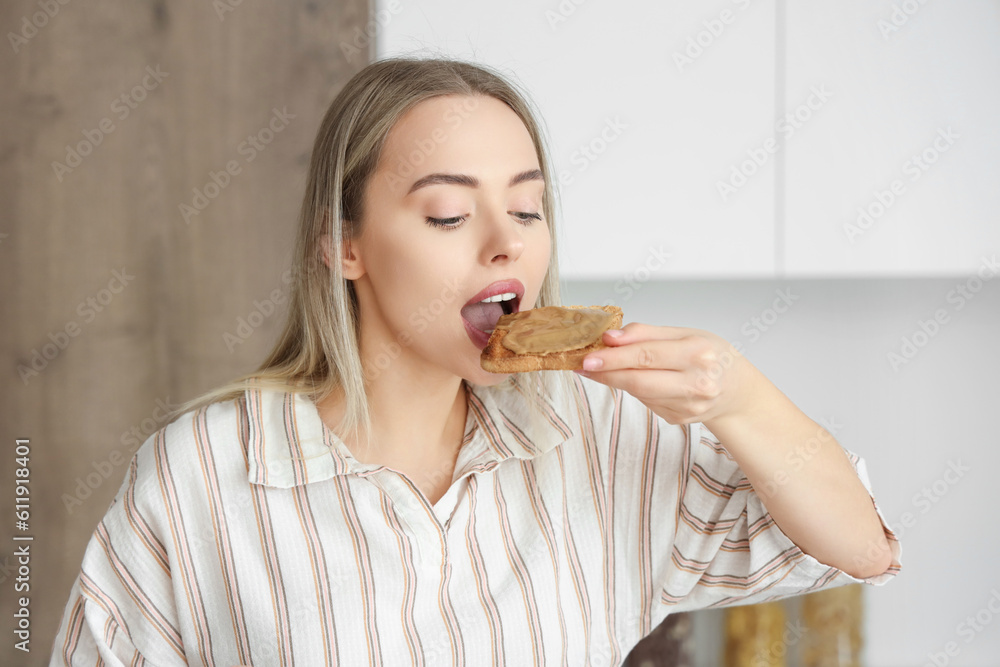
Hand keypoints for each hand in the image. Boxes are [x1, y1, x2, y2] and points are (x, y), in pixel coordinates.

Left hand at [575, 322, 758, 425]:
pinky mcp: (678, 419)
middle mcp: (696, 382)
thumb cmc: (711, 355)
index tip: (589, 356)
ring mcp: (687, 406)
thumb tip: (611, 337)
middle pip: (639, 380)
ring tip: (600, 368)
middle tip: (583, 364)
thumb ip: (646, 334)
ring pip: (639, 393)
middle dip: (606, 372)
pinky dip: (635, 389)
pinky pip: (646, 402)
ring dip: (615, 380)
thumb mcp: (685, 333)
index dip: (614, 357)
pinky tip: (634, 379)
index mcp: (698, 353)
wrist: (737, 389)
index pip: (646, 355)